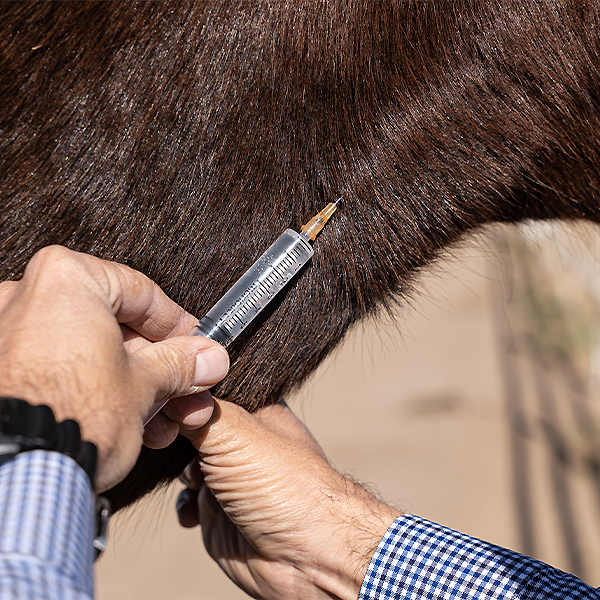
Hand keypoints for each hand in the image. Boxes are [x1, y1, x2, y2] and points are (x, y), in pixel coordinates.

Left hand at [0, 246, 228, 490]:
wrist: (16, 477)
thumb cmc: (70, 419)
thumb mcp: (145, 385)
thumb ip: (179, 364)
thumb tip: (206, 358)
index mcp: (65, 279)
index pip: (142, 293)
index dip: (179, 326)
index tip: (196, 347)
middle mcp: (26, 297)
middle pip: (115, 327)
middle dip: (158, 367)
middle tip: (185, 388)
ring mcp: (6, 336)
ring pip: (90, 353)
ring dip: (134, 385)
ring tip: (162, 419)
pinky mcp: (0, 373)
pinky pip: (61, 371)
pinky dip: (95, 391)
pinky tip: (126, 421)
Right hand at [177, 400, 400, 599]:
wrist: (302, 555)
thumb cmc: (284, 484)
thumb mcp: (234, 433)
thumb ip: (197, 411)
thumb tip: (165, 397)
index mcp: (255, 408)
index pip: (210, 389)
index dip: (186, 394)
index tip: (164, 399)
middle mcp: (243, 439)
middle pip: (192, 425)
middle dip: (178, 436)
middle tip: (169, 442)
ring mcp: (230, 474)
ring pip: (185, 462)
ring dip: (181, 472)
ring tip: (197, 480)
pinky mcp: (219, 510)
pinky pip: (188, 499)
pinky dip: (186, 504)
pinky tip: (196, 512)